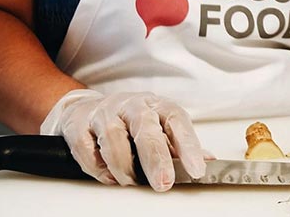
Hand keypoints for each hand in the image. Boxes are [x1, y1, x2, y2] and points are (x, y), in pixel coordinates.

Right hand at [40, 89, 206, 189]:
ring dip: (123, 166)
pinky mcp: (79, 123)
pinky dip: (97, 167)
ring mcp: (104, 112)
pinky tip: (107, 175)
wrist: (86, 109)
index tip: (198, 169)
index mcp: (156, 105)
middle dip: (156, 158)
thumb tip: (210, 161)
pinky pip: (86, 147)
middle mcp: (132, 104)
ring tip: (130, 182)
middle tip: (164, 183)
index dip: (188, 145)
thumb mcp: (158, 129)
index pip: (176, 120)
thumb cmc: (130, 122)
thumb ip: (180, 147)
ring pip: (113, 137)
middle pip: (145, 127)